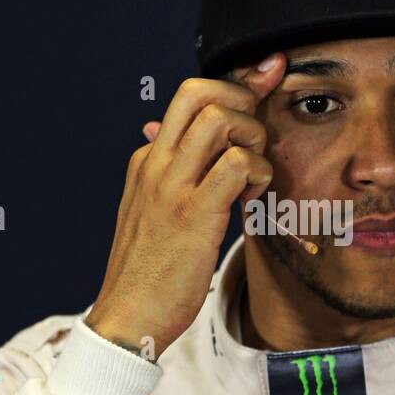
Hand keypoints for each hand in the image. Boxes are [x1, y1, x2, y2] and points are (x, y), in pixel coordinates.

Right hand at [86, 54, 285, 355]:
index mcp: (146, 161)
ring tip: (254, 168)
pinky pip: (235, 165)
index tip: (267, 76)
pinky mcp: (194, 214)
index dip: (234, 83)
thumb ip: (162, 172)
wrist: (127, 318)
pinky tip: (254, 194)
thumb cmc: (146, 271)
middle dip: (242, 96)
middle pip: (198, 91)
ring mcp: (172, 187)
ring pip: (220, 120)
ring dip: (252, 136)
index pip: (188, 98)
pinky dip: (257, 171)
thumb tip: (158, 131)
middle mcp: (155, 164)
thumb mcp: (148, 211)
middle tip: (257, 133)